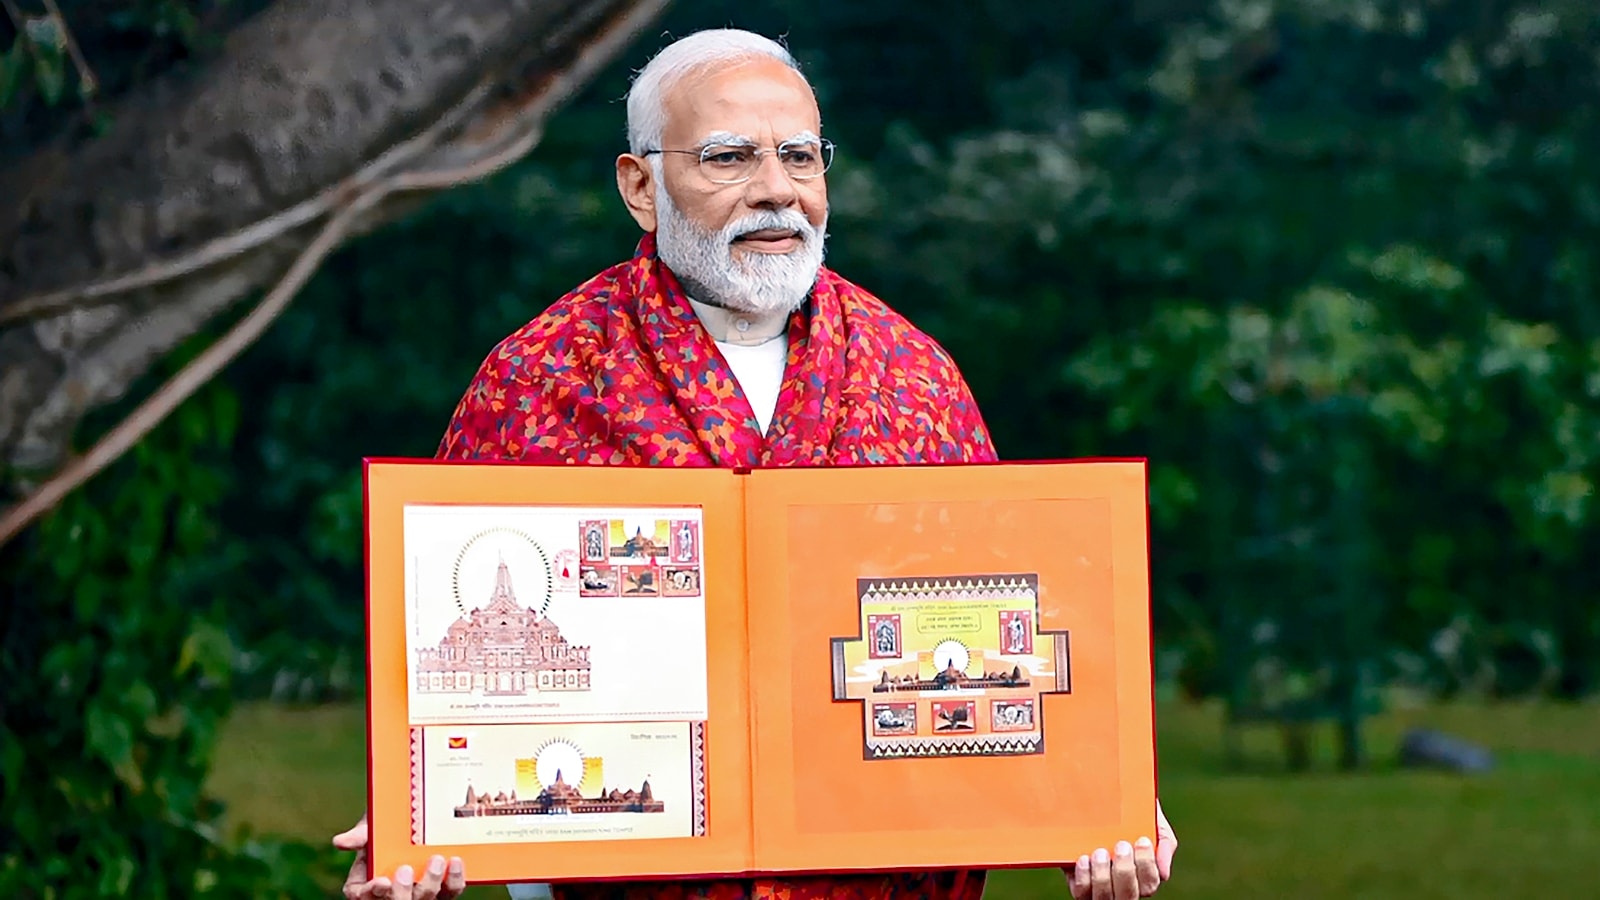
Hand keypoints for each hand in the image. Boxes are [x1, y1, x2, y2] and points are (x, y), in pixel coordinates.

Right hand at [334, 813, 466, 899]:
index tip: (382, 881)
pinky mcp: (441, 889)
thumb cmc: (384, 826)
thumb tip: (340, 842)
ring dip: (430, 885)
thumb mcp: (370, 827)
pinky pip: (449, 893)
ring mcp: (417, 894)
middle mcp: (391, 894)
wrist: (411, 819)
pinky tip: (456, 862)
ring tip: (436, 860)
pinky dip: (454, 881)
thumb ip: (359, 835)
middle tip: (406, 870)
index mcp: (366, 883)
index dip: (371, 893)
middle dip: (401, 894)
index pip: (361, 896)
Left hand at [1068, 800, 1176, 898]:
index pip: (1149, 884)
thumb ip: (1163, 840)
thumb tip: (1163, 871)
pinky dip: (1084, 878)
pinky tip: (1083, 859)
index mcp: (1141, 875)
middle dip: (1125, 872)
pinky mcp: (1080, 885)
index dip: (1147, 866)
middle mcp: (1121, 887)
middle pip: (1129, 896)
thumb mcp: (1150, 819)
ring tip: (1100, 852)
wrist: (1096, 801)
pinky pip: (1082, 894)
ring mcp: (1100, 888)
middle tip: (1121, 846)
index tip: (1142, 840)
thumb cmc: (1128, 815)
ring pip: (1104, 898)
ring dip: (1103, 877)